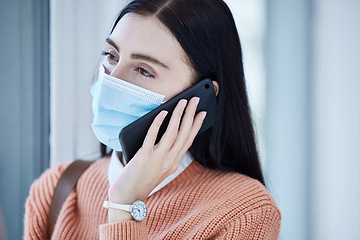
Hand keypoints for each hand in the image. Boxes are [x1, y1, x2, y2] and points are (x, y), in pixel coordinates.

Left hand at [107, 97, 205, 221]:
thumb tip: (164, 128)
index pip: (188, 140)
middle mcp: (169, 161)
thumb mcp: (158, 168)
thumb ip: (164, 153)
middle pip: (184, 134)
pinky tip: (162, 113)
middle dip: (191, 115)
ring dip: (178, 115)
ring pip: (173, 133)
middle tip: (196, 100)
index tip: (202, 113)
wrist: (127, 197)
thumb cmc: (140, 180)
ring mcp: (158, 159)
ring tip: (182, 102)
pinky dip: (158, 123)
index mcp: (173, 163)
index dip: (196, 126)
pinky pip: (152, 137)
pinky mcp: (144, 157)